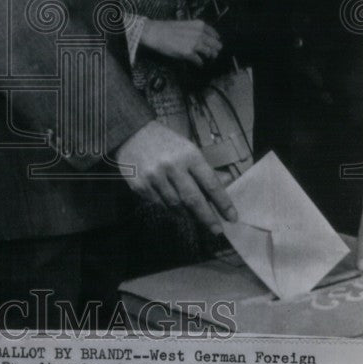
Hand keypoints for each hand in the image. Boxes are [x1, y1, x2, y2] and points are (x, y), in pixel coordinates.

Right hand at [115, 120, 237, 234]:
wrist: (131, 133)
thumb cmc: (165, 142)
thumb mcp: (188, 149)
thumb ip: (204, 169)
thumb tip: (223, 188)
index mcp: (189, 155)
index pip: (211, 184)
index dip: (223, 203)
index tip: (232, 217)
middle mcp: (171, 166)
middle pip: (194, 200)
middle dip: (207, 218)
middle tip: (217, 230)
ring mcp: (154, 177)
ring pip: (176, 206)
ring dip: (188, 214)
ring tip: (193, 216)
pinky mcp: (140, 185)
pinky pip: (159, 205)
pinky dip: (169, 208)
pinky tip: (173, 205)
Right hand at [140, 19, 221, 66]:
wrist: (156, 32)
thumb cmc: (167, 29)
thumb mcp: (186, 25)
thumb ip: (196, 30)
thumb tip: (202, 39)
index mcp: (200, 25)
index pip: (215, 35)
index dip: (215, 42)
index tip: (214, 46)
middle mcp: (200, 34)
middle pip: (216, 45)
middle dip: (215, 51)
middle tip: (212, 55)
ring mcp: (195, 44)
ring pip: (211, 53)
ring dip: (209, 58)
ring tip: (206, 59)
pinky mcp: (189, 53)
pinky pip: (200, 61)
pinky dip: (200, 64)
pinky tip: (198, 64)